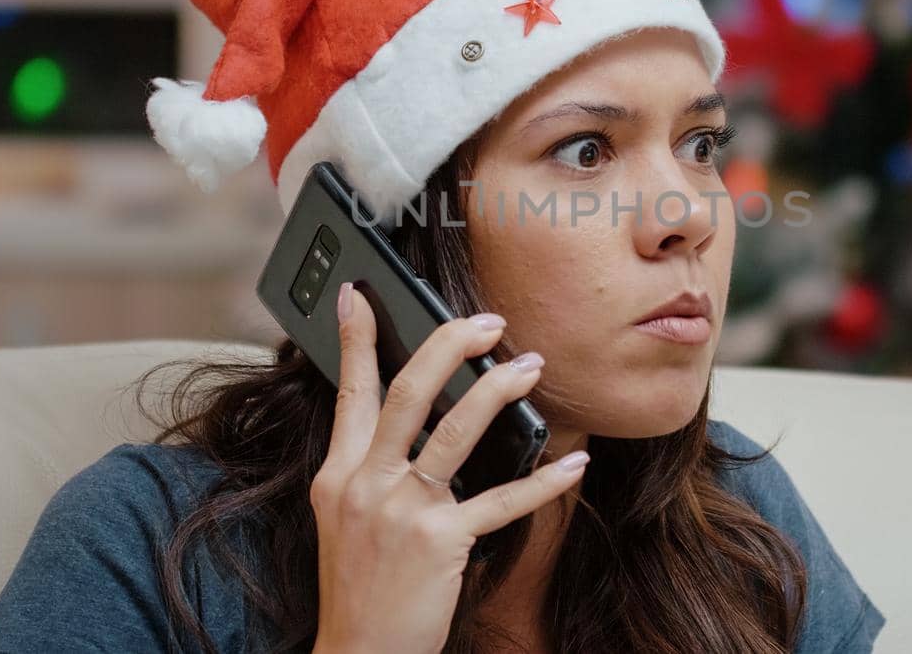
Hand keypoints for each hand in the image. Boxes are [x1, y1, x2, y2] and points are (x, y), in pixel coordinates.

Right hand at [308, 282, 587, 653]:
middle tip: (488, 322)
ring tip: (530, 367)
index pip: (350, 391)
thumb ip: (367, 465)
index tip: (359, 294)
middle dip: (450, 346)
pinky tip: (572, 463)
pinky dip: (543, 480)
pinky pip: (501, 501)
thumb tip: (407, 418)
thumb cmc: (359, 584)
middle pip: (408, 392)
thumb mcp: (343, 516)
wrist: (358, 652)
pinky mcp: (442, 543)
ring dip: (498, 391)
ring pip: (455, 431)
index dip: (355, 338)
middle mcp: (366, 483)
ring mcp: (403, 512)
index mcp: (339, 473)